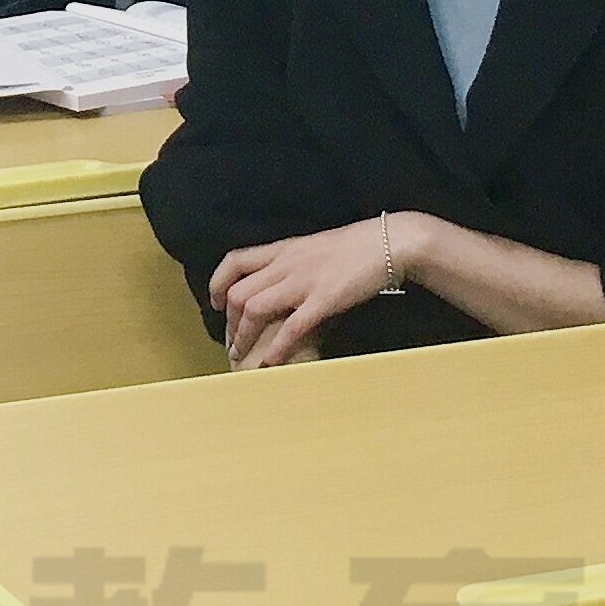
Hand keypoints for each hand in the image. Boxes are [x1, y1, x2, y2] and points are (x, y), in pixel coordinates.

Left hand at [208, 218, 401, 369]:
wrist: (388, 241)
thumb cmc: (356, 246)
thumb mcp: (315, 249)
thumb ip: (294, 264)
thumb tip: (281, 285)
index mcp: (283, 249)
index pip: (234, 261)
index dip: (217, 283)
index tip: (216, 303)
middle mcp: (286, 264)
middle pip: (240, 293)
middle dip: (229, 322)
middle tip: (232, 343)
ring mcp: (303, 282)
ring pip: (256, 309)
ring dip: (244, 337)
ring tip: (242, 358)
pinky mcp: (323, 300)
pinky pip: (291, 328)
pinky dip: (276, 349)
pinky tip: (271, 364)